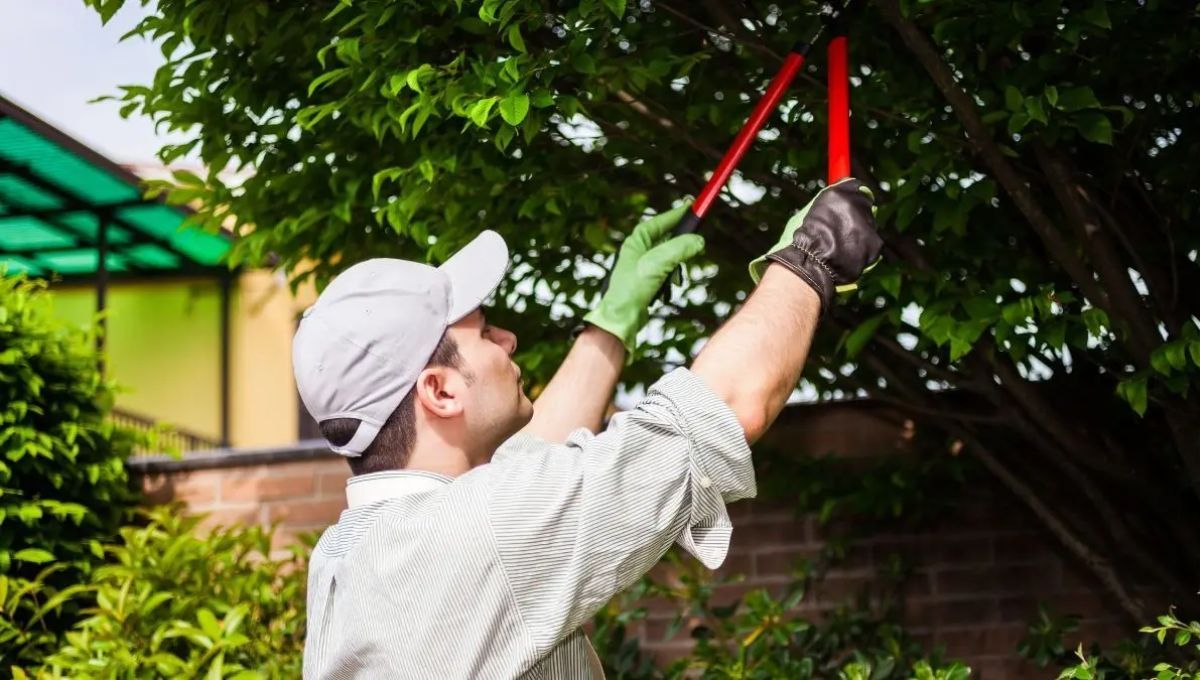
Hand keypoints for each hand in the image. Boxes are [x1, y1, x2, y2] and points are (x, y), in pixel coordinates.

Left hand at [584, 203, 704, 351]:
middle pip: (668, 239)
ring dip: (677, 266)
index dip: (677, 214)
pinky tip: (668, 288)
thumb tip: (698, 241)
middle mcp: (639, 250)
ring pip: (671, 257)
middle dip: (681, 246)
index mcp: (637, 240)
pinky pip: (667, 272)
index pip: (660, 221)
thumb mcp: (657, 264)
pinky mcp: (648, 280)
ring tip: (674, 277)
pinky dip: (672, 278)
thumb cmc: (632, 289)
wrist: (621, 317)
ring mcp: (643, 265)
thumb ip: (678, 249)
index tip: (693, 206)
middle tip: (694, 246)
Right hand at [748, 178, 881, 310]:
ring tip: (841, 247)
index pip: (856, 187)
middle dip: (856, 218)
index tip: (850, 205)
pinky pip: (872, 245)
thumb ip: (831, 202)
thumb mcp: (812, 211)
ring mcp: (868, 222)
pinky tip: (848, 256)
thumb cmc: (806, 239)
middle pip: (864, 207)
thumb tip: (843, 197)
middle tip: (842, 232)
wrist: (811, 262)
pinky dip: (863, 251)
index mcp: (839, 193)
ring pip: (868, 227)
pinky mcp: (875, 241)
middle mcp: (857, 203)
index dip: (853, 198)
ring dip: (859, 235)